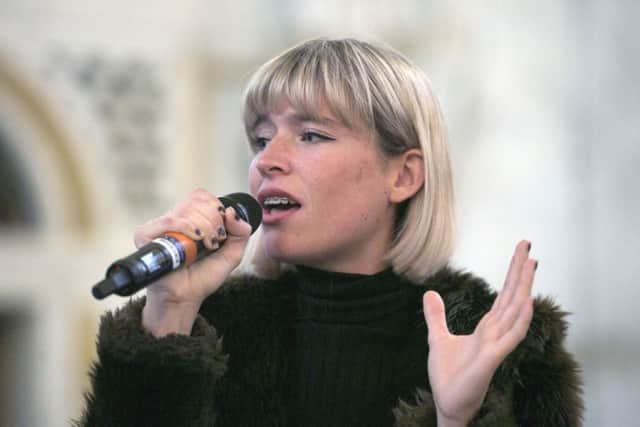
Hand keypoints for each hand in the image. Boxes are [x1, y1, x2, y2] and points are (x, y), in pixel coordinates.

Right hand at [137, 188, 252, 335]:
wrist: (185, 297)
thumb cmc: (203, 276)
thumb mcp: (232, 254)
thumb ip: (241, 232)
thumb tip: (230, 211)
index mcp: (189, 218)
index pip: (202, 196)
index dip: (216, 209)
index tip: (221, 233)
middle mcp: (173, 219)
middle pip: (197, 201)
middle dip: (213, 222)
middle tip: (214, 242)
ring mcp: (159, 226)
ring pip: (187, 209)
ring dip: (204, 228)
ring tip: (205, 246)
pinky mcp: (146, 235)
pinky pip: (169, 220)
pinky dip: (187, 228)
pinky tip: (195, 240)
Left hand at [422, 240, 536, 425]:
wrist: (447, 402)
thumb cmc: (449, 375)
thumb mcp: (438, 338)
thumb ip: (436, 316)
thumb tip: (429, 293)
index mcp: (486, 327)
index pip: (503, 295)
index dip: (512, 274)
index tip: (521, 253)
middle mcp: (496, 333)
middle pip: (512, 296)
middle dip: (520, 272)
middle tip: (528, 245)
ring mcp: (497, 345)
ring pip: (515, 311)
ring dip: (524, 288)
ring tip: (531, 264)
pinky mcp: (492, 358)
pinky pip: (510, 336)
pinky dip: (519, 319)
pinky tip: (526, 301)